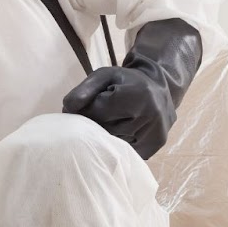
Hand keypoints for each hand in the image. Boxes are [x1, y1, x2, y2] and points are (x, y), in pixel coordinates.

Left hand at [62, 18, 201, 158]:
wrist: (159, 87)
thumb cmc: (126, 81)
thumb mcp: (104, 76)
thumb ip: (84, 89)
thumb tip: (68, 107)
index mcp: (136, 95)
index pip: (97, 113)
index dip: (84, 111)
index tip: (83, 106)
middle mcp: (149, 116)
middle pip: (105, 130)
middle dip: (93, 124)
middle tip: (95, 115)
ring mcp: (154, 133)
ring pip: (114, 142)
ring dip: (105, 134)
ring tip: (110, 120)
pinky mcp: (154, 145)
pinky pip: (125, 150)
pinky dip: (117, 143)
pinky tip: (120, 130)